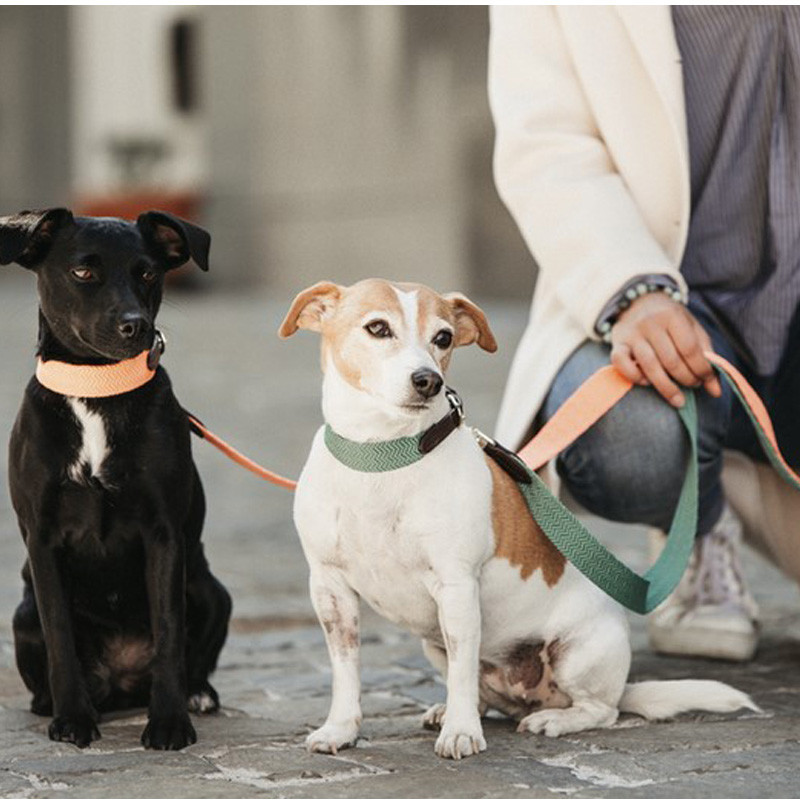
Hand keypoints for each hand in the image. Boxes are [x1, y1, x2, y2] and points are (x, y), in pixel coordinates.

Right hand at [609, 292, 721, 407]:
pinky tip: (647, 383)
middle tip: (693, 385)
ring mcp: (632, 334)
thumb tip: (716, 391)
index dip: (701, 369)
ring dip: (666, 387)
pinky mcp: (617, 344)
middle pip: (671, 360)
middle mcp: (650, 324)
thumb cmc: (670, 320)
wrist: (638, 302)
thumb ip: (706, 356)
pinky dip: (635, 377)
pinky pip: (621, 364)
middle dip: (686, 379)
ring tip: (678, 398)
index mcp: (672, 316)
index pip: (690, 349)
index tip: (706, 380)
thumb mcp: (691, 328)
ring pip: (649, 366)